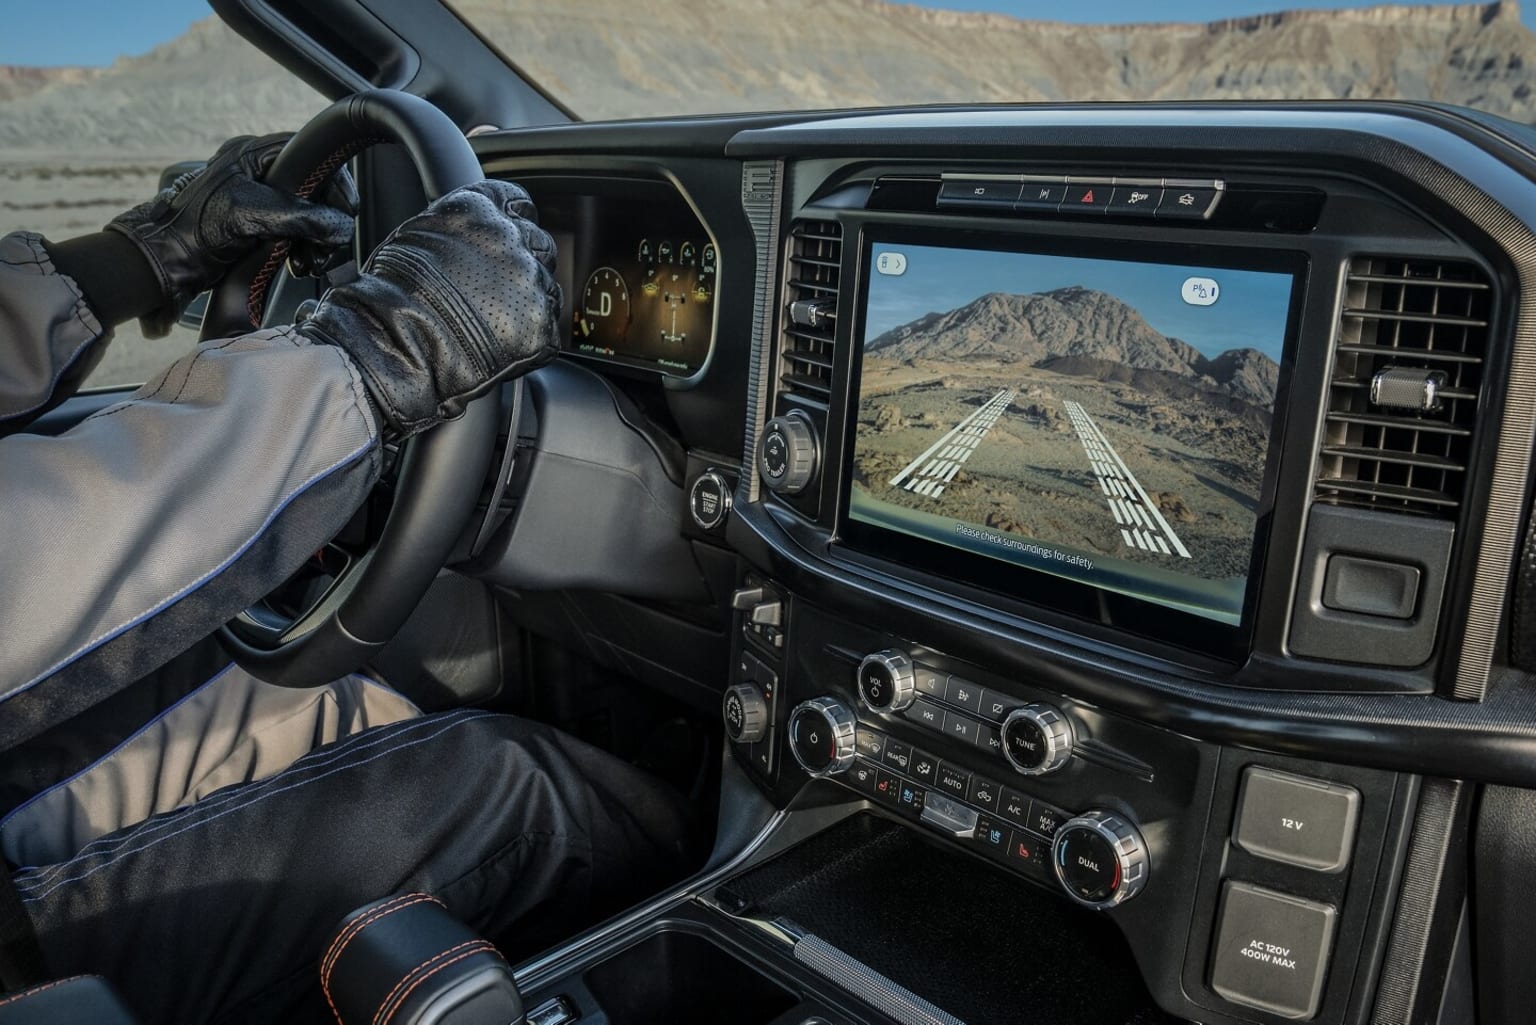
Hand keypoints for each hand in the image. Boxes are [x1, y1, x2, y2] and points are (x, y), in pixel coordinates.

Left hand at [107, 133, 355, 335]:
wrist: (167, 260)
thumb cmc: (194, 229)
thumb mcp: (252, 214)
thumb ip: (301, 216)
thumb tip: (341, 226)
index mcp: (252, 154)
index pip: (309, 154)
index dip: (334, 179)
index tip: (347, 206)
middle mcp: (258, 173)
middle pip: (314, 189)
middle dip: (326, 220)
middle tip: (328, 244)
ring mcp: (261, 200)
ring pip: (309, 214)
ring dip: (317, 241)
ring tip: (310, 261)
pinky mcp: (261, 226)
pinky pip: (297, 233)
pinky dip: (304, 250)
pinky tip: (299, 264)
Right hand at [299, 180, 561, 436]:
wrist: (397, 340)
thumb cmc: (391, 292)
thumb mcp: (415, 235)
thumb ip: (454, 228)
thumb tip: (463, 237)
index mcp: (479, 208)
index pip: (517, 202)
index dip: (514, 222)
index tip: (509, 237)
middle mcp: (511, 237)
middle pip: (539, 244)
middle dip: (523, 264)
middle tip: (498, 290)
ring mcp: (530, 280)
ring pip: (547, 286)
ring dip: (528, 301)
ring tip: (495, 322)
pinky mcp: (540, 324)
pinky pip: (548, 328)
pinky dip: (531, 337)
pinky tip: (503, 345)